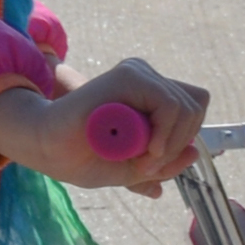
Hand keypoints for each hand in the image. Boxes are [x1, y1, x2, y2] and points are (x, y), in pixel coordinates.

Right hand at [0, 56, 204, 192]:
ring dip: (169, 145)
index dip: (185, 137)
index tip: (157, 160)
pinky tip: (144, 149)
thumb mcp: (136, 170)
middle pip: (196, 107)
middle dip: (179, 145)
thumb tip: (195, 153)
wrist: (48, 148)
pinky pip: (170, 105)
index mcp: (152, 95)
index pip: (195, 106)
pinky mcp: (128, 75)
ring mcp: (138, 74)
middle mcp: (148, 79)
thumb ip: (165, 164)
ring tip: (142, 160)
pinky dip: (164, 134)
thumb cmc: (86, 157)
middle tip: (148, 165)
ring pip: (186, 107)